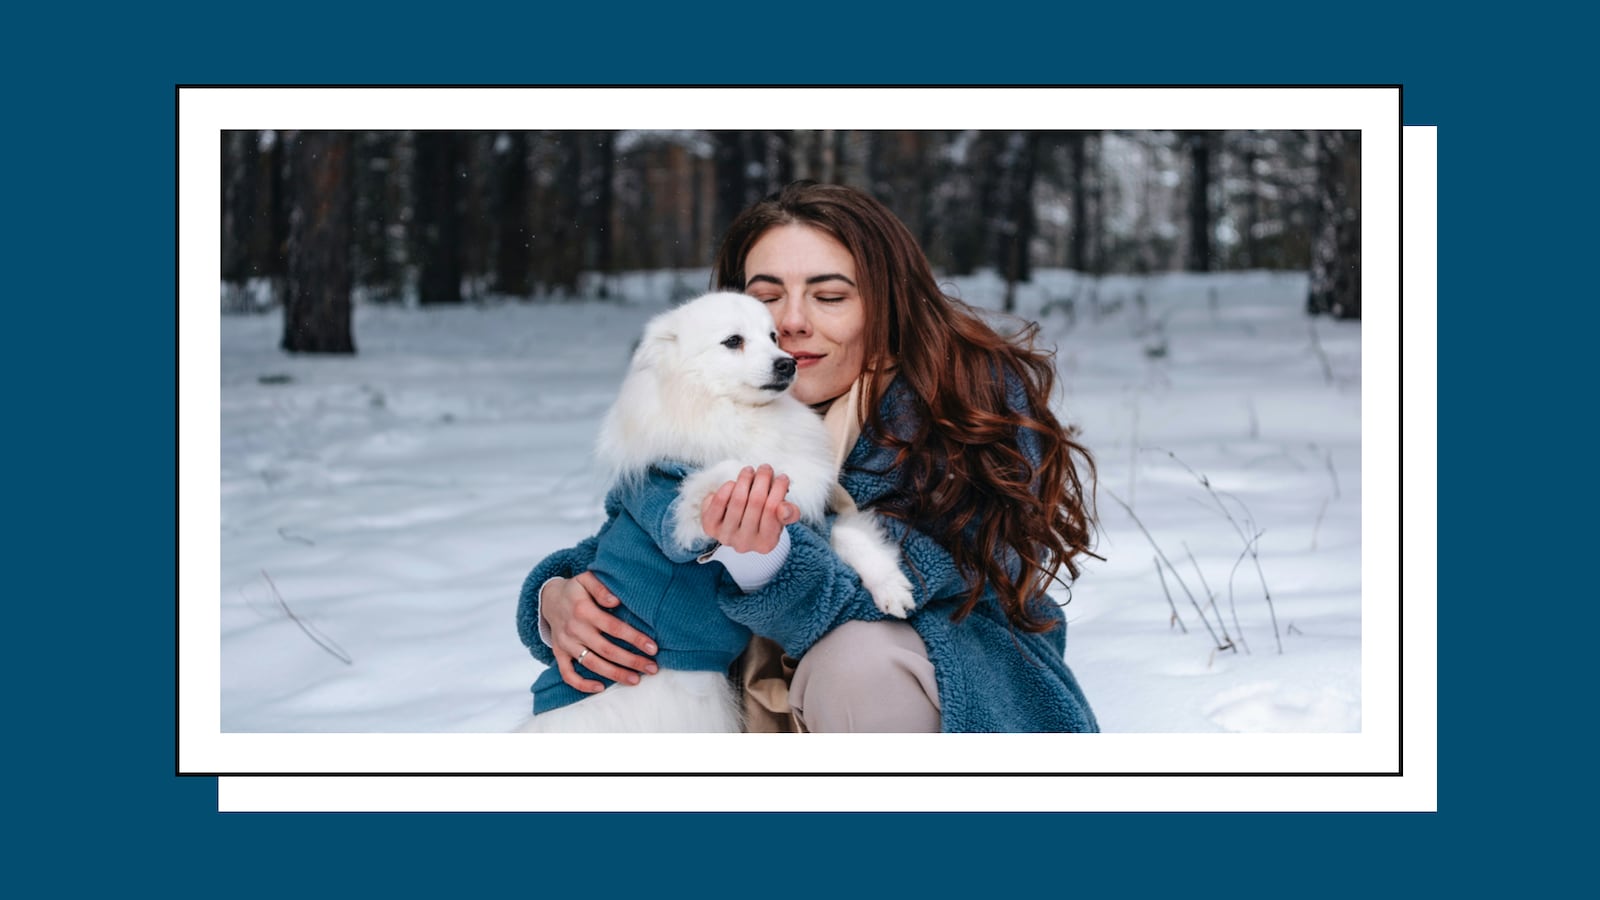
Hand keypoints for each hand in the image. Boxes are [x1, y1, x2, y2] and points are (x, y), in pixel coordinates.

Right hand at [541, 571, 658, 692]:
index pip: (614, 627)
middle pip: (606, 650)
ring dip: (614, 674)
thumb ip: (601, 588)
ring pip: (591, 664)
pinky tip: (600, 688)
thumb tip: (616, 601)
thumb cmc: (576, 590)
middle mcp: (574, 629)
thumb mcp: (586, 579)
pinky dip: (582, 684)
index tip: (653, 648)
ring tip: (635, 680)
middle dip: (631, 661)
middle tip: (652, 668)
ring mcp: (566, 644)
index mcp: (584, 610)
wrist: (549, 599)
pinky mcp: (559, 653)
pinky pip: (567, 673)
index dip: (635, 639)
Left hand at [700, 464, 800, 553]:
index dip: (778, 489)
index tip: (782, 476)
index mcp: (766, 543)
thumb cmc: (762, 519)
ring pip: (737, 500)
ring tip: (749, 471)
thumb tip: (784, 508)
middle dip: (762, 480)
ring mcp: (725, 536)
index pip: (773, 510)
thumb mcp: (779, 518)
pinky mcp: (710, 527)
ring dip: (745, 480)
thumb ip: (789, 513)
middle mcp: (745, 544)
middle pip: (756, 502)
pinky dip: (726, 489)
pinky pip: (718, 502)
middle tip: (765, 468)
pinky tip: (733, 483)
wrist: (736, 529)